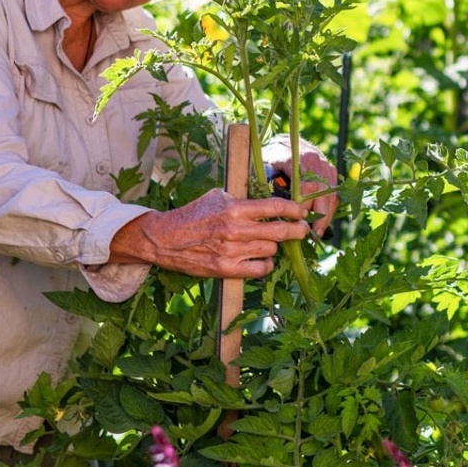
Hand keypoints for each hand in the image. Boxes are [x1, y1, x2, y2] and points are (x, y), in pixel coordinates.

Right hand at [106, 189, 310, 278]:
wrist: (165, 239)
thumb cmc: (193, 215)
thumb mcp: (217, 196)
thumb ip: (242, 198)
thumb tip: (268, 199)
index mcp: (235, 208)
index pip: (274, 208)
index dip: (294, 210)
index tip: (301, 212)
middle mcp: (236, 230)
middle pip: (280, 232)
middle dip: (297, 231)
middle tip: (303, 230)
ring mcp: (232, 251)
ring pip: (271, 251)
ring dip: (274, 247)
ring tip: (269, 243)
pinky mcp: (226, 269)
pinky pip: (260, 269)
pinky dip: (264, 264)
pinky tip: (260, 259)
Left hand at [263, 137, 338, 236]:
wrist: (286, 142)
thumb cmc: (273, 156)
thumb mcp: (267, 165)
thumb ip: (270, 181)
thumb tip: (273, 205)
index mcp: (300, 159)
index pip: (307, 186)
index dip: (304, 204)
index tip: (299, 219)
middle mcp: (317, 162)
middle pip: (323, 192)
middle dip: (319, 215)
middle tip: (313, 233)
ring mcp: (327, 167)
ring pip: (331, 195)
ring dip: (326, 216)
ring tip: (317, 233)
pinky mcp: (332, 173)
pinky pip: (334, 194)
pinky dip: (329, 210)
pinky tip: (321, 223)